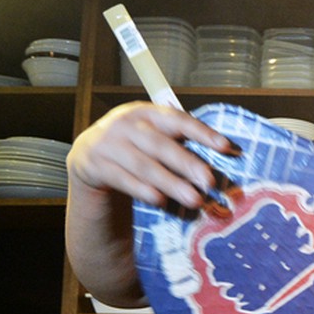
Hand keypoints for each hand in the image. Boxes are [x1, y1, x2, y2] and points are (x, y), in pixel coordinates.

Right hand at [67, 101, 236, 208]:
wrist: (88, 156)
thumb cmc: (133, 148)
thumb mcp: (151, 137)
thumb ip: (178, 142)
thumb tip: (224, 158)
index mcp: (145, 112)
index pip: (177, 120)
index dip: (202, 132)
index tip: (226, 147)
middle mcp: (125, 124)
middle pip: (160, 144)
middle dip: (188, 164)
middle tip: (210, 182)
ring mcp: (107, 144)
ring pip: (143, 165)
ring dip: (170, 183)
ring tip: (193, 199)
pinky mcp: (94, 165)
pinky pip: (122, 179)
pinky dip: (142, 190)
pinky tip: (160, 201)